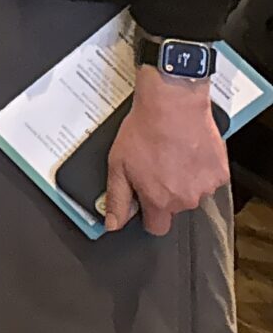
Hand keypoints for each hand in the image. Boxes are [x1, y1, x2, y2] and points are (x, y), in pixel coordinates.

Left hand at [105, 69, 227, 236]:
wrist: (172, 105)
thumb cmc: (144, 132)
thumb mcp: (117, 165)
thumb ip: (117, 199)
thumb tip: (113, 224)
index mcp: (159, 201)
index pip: (157, 227)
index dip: (148, 215)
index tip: (145, 200)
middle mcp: (185, 199)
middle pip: (174, 207)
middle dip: (165, 192)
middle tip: (155, 166)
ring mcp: (206, 187)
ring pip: (193, 193)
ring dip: (184, 180)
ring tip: (171, 155)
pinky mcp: (220, 173)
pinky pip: (208, 179)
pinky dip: (199, 169)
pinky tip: (188, 151)